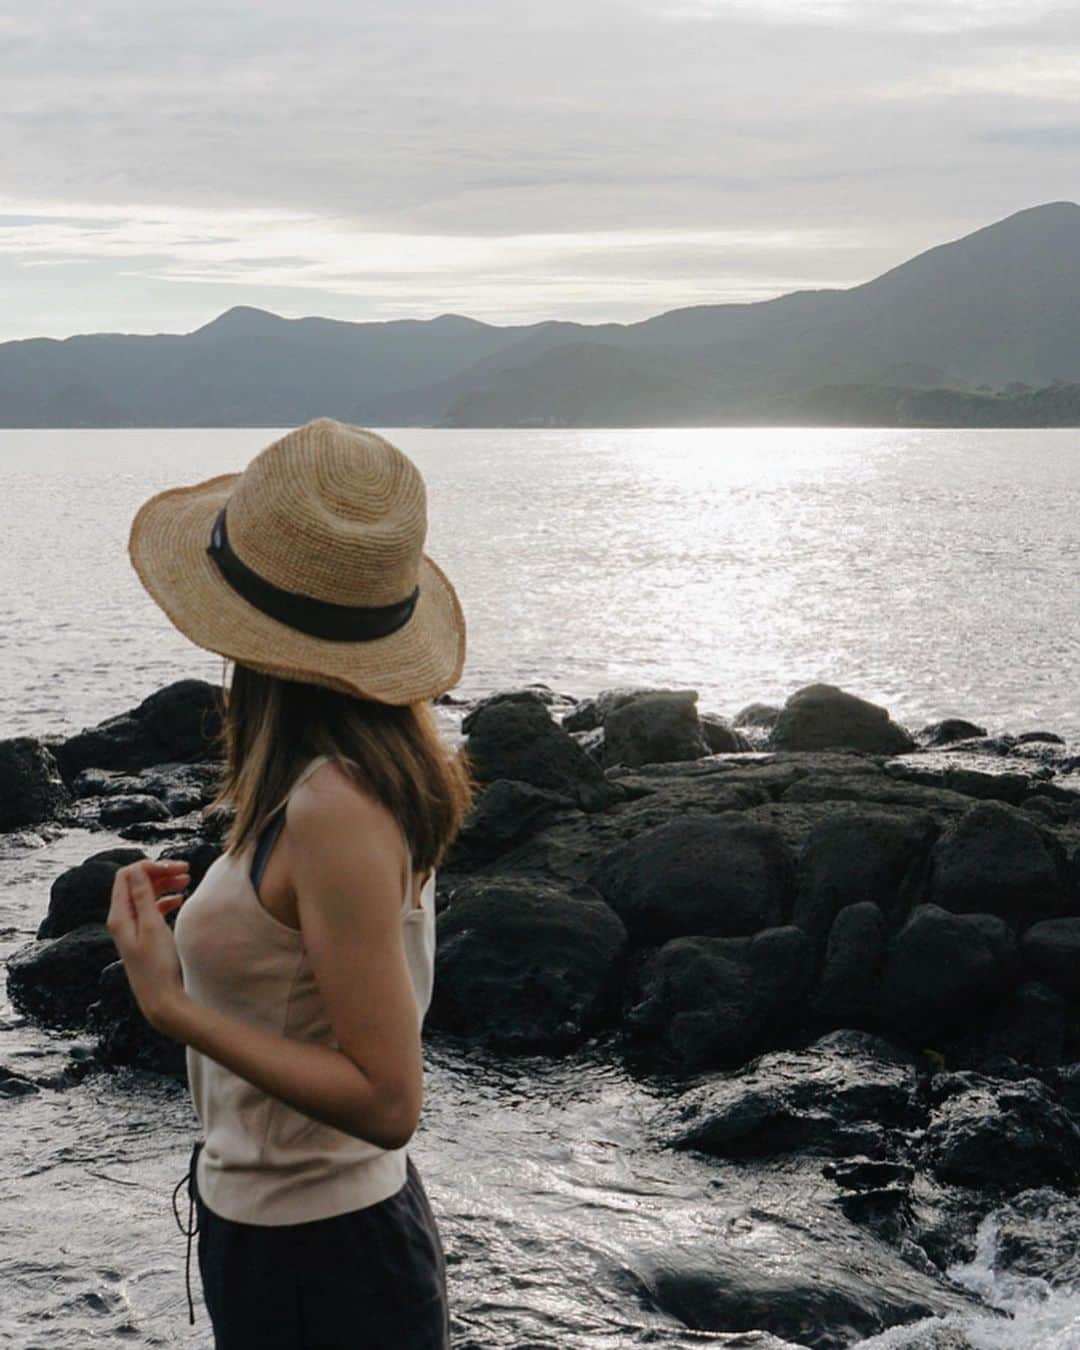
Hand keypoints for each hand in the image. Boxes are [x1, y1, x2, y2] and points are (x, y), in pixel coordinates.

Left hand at [106, 859, 190, 1036]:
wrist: (161, 999)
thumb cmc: (157, 965)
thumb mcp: (152, 926)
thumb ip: (143, 896)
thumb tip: (136, 869)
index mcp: (119, 915)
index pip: (127, 875)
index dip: (150, 866)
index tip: (176, 867)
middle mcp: (122, 919)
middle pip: (136, 883)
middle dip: (160, 873)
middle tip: (186, 871)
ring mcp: (132, 928)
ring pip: (146, 895)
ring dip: (165, 885)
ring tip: (187, 881)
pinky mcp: (143, 936)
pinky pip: (152, 909)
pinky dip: (166, 900)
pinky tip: (180, 900)